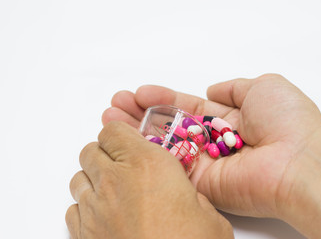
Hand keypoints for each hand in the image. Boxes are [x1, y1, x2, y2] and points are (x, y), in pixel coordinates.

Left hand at [66, 122, 233, 238]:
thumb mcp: (209, 216)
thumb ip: (191, 196)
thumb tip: (182, 196)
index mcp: (148, 165)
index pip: (114, 130)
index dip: (122, 134)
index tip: (132, 142)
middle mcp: (115, 180)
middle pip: (91, 150)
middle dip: (106, 154)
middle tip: (124, 166)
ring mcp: (95, 208)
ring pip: (78, 178)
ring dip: (94, 179)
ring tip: (114, 192)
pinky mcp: (84, 234)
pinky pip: (74, 209)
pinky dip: (85, 207)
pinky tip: (105, 217)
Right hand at [102, 73, 320, 216]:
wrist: (296, 161)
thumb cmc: (285, 120)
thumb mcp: (263, 87)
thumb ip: (234, 87)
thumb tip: (213, 89)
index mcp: (229, 119)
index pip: (188, 108)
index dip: (163, 99)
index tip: (140, 92)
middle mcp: (214, 142)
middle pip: (171, 126)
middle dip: (142, 114)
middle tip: (116, 104)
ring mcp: (205, 163)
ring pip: (164, 146)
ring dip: (136, 132)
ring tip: (108, 117)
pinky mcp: (199, 183)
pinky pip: (168, 165)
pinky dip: (146, 153)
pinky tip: (124, 139)